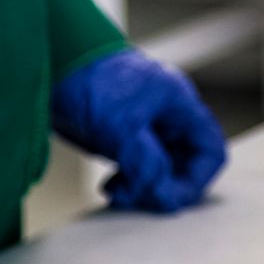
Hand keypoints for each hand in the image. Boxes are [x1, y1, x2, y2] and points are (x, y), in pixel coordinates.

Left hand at [50, 49, 226, 212]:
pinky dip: (129, 183)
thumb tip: (165, 196)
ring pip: (161, 170)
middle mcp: (167, 117)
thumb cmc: (92, 82)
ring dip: (144, 188)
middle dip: (165, 187)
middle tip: (139, 198)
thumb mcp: (123, 127)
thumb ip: (147, 164)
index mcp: (179, 106)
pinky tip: (110, 186)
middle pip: (186, 165)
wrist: (53, 65)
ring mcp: (146, 127)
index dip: (198, 178)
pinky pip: (138, 169)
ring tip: (118, 192)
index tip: (171, 196)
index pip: (209, 149)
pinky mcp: (124, 137)